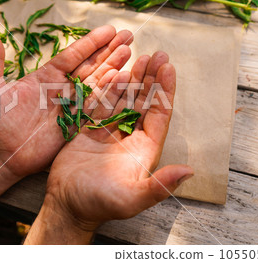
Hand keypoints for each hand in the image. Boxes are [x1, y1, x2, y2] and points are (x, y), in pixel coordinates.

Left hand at [0, 25, 133, 181]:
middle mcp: (62, 90)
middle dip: (109, 51)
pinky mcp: (76, 125)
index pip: (72, 55)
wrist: (0, 156)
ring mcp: (71, 107)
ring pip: (97, 85)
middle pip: (90, 66)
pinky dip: (110, 96)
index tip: (109, 30)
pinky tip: (125, 83)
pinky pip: (96, 109)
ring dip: (114, 69)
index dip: (91, 43)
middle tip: (128, 36)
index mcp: (45, 77)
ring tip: (131, 53)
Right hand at [26, 52, 192, 243]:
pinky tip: (114, 72)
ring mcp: (110, 131)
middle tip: (158, 54)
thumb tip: (189, 171)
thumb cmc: (100, 203)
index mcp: (144, 149)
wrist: (68, 204)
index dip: (165, 91)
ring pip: (124, 98)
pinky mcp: (90, 129)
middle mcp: (130, 136)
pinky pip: (101, 103)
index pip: (159, 114)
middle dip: (152, 78)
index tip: (168, 68)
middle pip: (144, 101)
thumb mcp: (131, 198)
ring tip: (139, 56)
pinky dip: (108, 88)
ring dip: (133, 78)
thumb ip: (158, 185)